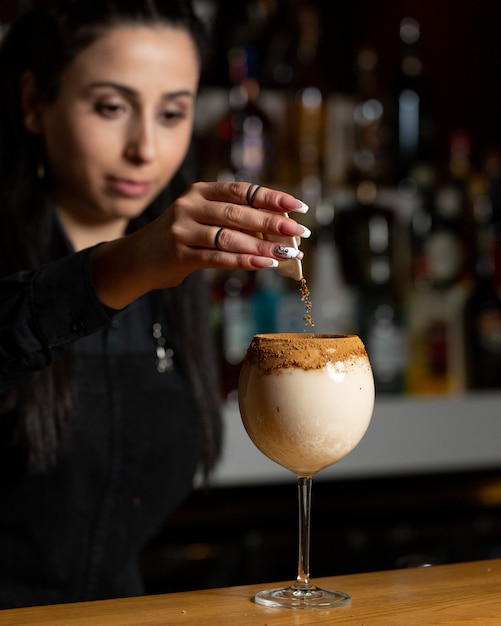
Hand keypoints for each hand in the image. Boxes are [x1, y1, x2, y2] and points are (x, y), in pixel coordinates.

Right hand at [91, 181, 309, 308]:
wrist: (138, 259)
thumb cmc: (179, 238)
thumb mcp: (201, 219)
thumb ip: (231, 220)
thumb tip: (276, 231)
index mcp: (199, 191)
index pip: (241, 190)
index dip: (271, 197)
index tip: (297, 206)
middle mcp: (189, 205)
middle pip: (238, 212)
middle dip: (273, 222)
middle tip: (299, 232)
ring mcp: (182, 229)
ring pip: (230, 236)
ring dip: (263, 245)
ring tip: (288, 252)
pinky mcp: (179, 254)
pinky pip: (218, 257)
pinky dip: (244, 261)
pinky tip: (265, 264)